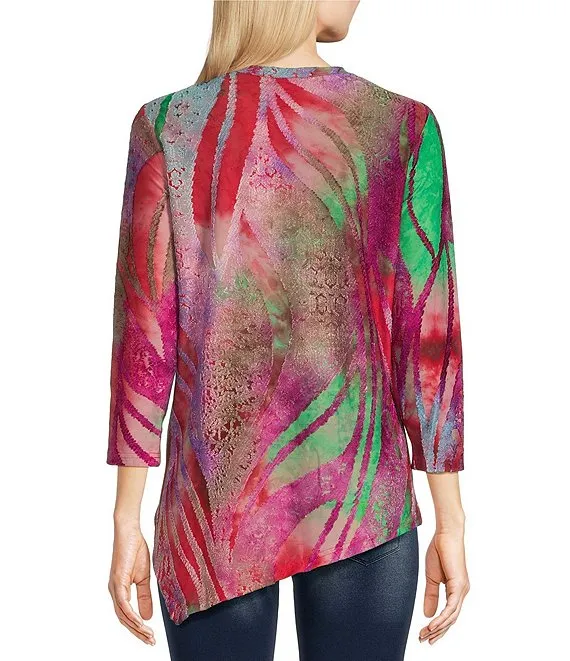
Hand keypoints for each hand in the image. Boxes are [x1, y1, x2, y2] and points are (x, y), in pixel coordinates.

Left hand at [108, 520, 155, 644]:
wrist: (130, 532)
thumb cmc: (135, 550)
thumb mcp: (144, 577)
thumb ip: (144, 596)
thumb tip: (147, 617)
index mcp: (120, 591)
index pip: (128, 616)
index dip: (138, 628)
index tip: (150, 637)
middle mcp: (115, 592)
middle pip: (124, 620)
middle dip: (138, 633)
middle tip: (151, 642)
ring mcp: (114, 588)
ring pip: (123, 615)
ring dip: (136, 628)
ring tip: (149, 636)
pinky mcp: (117, 582)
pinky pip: (123, 604)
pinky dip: (131, 615)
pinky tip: (140, 622)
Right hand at [419, 528, 469, 644]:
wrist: (445, 534)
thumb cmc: (440, 550)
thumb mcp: (431, 577)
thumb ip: (431, 595)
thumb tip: (428, 614)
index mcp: (455, 590)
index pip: (447, 614)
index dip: (437, 626)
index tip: (425, 635)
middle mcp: (461, 592)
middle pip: (450, 619)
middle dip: (437, 632)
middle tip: (424, 640)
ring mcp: (462, 590)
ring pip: (452, 616)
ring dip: (438, 628)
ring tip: (426, 635)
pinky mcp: (459, 585)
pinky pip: (451, 607)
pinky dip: (442, 617)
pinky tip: (433, 625)